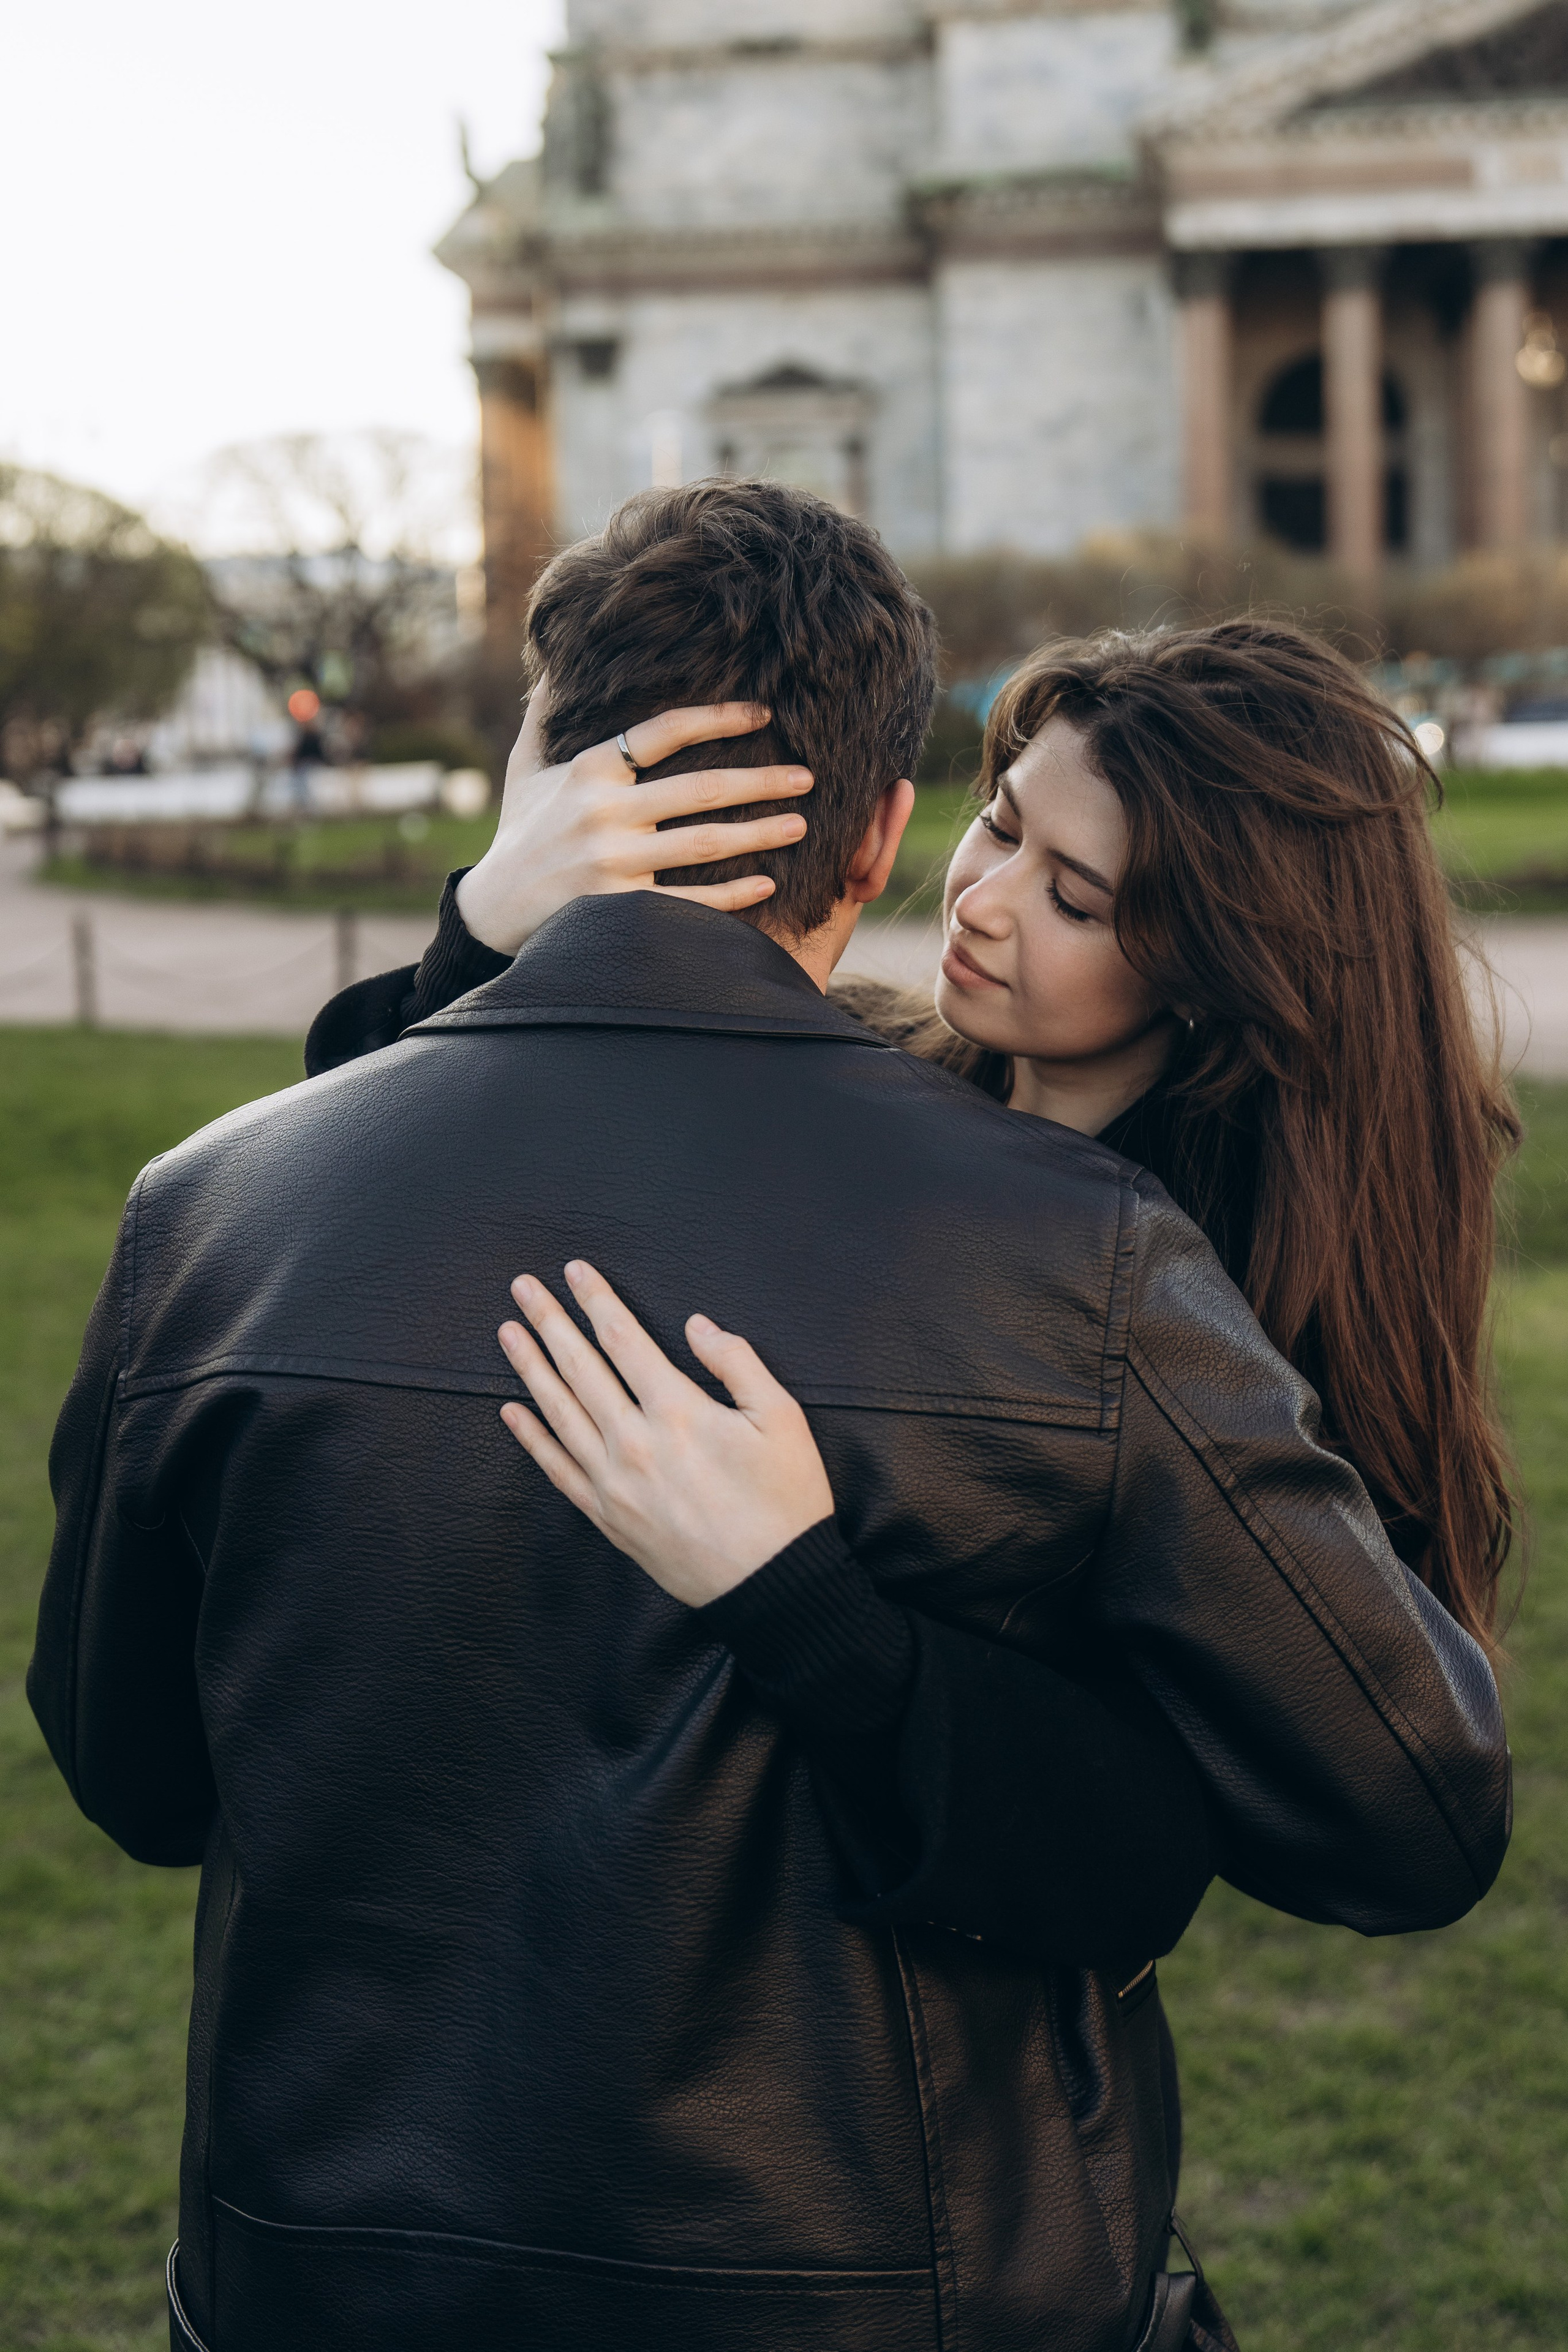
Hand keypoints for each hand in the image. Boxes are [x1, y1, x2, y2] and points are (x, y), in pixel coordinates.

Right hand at [456, 694, 812, 955]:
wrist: (494, 908)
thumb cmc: (522, 831)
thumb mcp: (527, 766)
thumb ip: (547, 713)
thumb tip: (557, 656)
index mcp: (588, 770)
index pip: (664, 731)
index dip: (718, 718)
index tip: (763, 713)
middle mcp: (601, 813)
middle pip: (699, 790)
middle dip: (760, 781)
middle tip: (806, 775)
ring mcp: (611, 863)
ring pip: (702, 843)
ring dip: (758, 833)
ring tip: (801, 823)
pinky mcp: (618, 909)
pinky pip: (688, 901)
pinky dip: (731, 894)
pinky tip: (768, 882)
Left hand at [496, 1261, 833, 1606]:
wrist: (771, 1586)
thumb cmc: (785, 1501)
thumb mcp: (782, 1420)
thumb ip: (738, 1364)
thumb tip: (697, 1325)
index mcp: (678, 1411)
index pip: (624, 1339)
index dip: (597, 1300)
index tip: (574, 1270)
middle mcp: (635, 1442)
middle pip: (581, 1368)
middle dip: (550, 1321)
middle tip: (523, 1287)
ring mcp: (614, 1482)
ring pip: (560, 1413)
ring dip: (530, 1368)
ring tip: (508, 1333)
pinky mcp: (607, 1516)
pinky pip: (557, 1470)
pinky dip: (531, 1438)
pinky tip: (512, 1410)